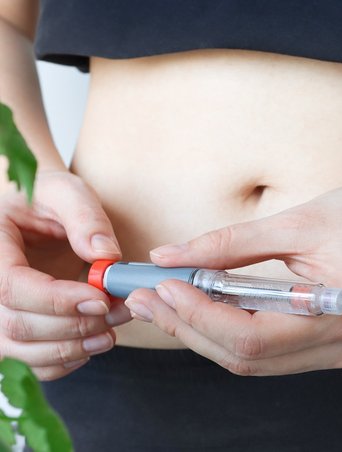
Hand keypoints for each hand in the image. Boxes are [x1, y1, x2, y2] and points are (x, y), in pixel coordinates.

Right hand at [0, 170, 131, 380]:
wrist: (33, 211)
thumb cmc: (45, 198)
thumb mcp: (66, 192)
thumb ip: (85, 218)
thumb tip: (106, 256)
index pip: (12, 287)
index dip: (56, 300)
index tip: (100, 299)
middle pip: (16, 325)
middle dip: (73, 326)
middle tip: (116, 313)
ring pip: (18, 351)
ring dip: (69, 349)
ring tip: (110, 333)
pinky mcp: (9, 325)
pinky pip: (24, 360)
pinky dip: (59, 362)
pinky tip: (90, 345)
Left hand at [126, 167, 341, 375]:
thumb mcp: (298, 221)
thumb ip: (230, 243)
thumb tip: (170, 256)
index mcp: (341, 316)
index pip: (251, 338)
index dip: (197, 315)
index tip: (160, 286)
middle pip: (247, 356)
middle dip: (190, 327)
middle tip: (147, 297)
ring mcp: (340, 350)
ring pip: (255, 358)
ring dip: (206, 330)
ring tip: (166, 300)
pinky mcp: (333, 341)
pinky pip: (272, 347)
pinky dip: (233, 328)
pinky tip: (207, 305)